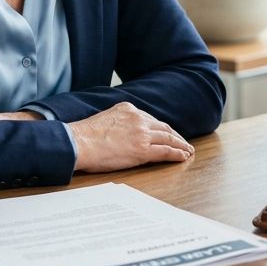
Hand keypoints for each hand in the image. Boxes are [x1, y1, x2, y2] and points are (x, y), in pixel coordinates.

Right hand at [68, 102, 193, 172]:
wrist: (79, 143)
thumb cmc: (84, 136)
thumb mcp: (105, 118)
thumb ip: (118, 122)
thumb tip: (121, 132)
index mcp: (128, 109)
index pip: (150, 120)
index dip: (162, 128)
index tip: (167, 134)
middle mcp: (138, 119)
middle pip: (163, 127)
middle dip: (175, 136)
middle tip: (184, 143)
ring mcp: (142, 134)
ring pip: (168, 138)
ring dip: (180, 145)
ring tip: (188, 150)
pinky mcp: (142, 150)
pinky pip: (166, 151)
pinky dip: (177, 153)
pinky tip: (183, 156)